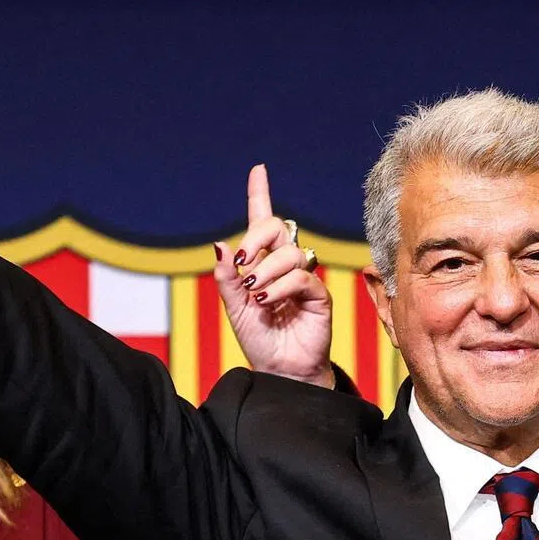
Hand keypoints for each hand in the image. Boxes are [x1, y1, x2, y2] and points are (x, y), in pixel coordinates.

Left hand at [215, 165, 334, 387]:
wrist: (279, 369)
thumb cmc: (259, 339)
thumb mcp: (233, 307)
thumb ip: (226, 279)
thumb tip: (220, 246)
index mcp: (262, 264)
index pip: (262, 222)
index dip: (260, 194)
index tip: (258, 170)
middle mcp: (284, 266)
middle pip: (277, 227)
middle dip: (256, 238)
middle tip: (242, 264)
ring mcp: (303, 278)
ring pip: (289, 253)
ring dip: (266, 272)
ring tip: (256, 295)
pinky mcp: (318, 295)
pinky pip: (300, 277)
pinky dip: (280, 287)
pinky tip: (268, 301)